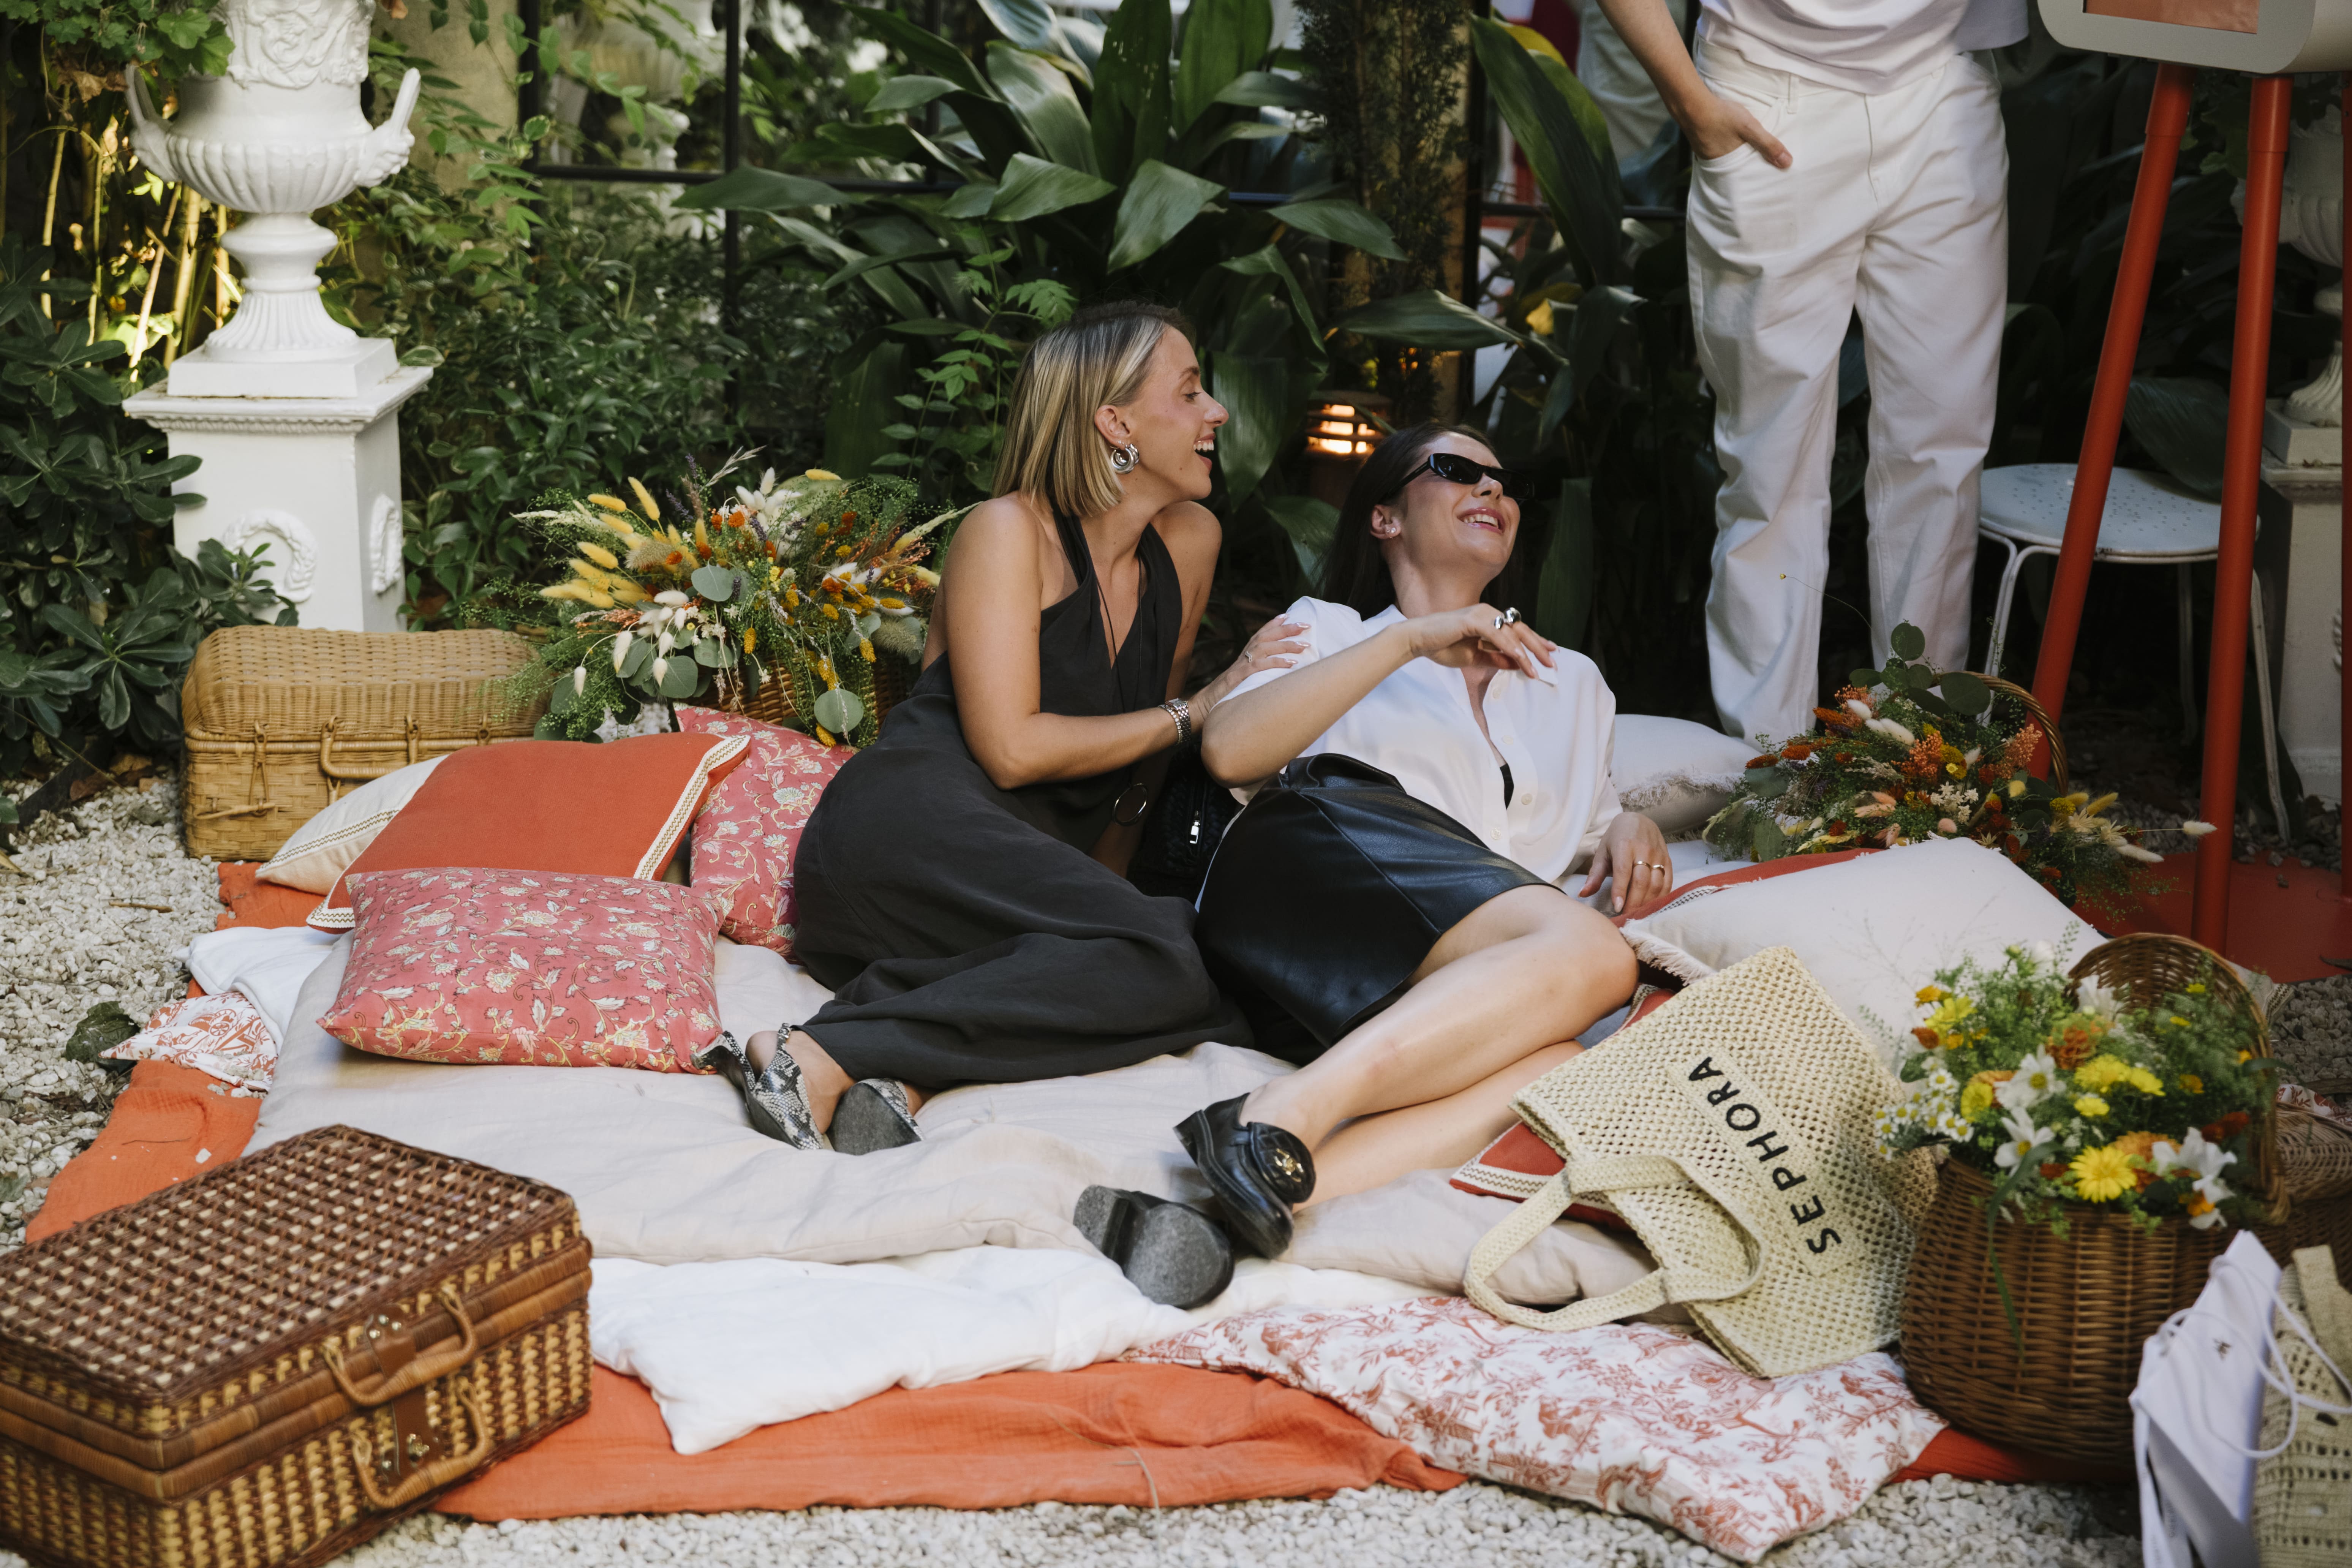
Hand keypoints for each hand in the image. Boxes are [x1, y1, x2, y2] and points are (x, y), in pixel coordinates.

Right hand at [1192, 615, 1306, 715]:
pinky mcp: (1238, 677)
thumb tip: (1275, 671)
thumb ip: (1255, 672)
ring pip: (1264, 648)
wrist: (1204, 706)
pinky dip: (1275, 662)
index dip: (1273, 624)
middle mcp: (1242, 657)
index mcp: (1244, 656)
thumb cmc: (1226, 695)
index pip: (1260, 634)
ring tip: (1304, 645)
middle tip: (1305, 625)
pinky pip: (1259, 666)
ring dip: (1286, 645)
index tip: (1288, 615)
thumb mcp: (1243, 680)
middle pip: (1265, 637)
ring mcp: (1240, 666)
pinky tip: (1291, 663)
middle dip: (1286, 629)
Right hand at [1399, 604, 1556, 680]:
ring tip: (1536, 668)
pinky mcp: (1471, 619)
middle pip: (1519, 630)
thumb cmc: (1442, 646)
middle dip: (1537, 646)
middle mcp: (1488, 613)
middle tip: (1552, 662)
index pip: (1516, 631)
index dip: (1534, 641)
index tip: (1550, 652)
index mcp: (1488, 620)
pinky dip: (1509, 646)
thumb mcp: (1474, 657)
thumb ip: (1495, 658)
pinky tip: (1520, 658)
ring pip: (1510, 633)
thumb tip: (1517, 663)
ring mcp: (1480, 614)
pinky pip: (1496, 634)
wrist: (1417, 640)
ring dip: (1526, 651)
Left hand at [1580, 812, 1672, 915]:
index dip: (1621, 891)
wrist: (1639, 821)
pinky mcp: (1668, 861)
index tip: (1617, 908)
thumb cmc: (1617, 838)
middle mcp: (1644, 850)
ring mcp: (1659, 855)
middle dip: (1634, 902)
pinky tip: (1651, 906)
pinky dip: (1660, 897)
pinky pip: (1667, 883)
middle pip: (1641, 881)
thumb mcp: (1602, 852)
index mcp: (1624, 846)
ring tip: (1636, 914)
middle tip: (1626, 917)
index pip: (1623, 872)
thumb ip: (1594, 875)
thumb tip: (1583, 894)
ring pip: (1656, 884)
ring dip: (1647, 903)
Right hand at [1682, 89, 1790, 168]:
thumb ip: (1768, 144)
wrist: (1691, 104)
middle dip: (1748, 164)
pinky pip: (1717, 149)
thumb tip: (1788, 163)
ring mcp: (1706, 154)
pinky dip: (1726, 147)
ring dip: (1736, 154)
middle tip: (1761, 159)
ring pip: (1727, 158)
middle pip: (1736, 167)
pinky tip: (1730, 139)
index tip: (1769, 170)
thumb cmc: (1721, 116)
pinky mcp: (1701, 144)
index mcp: (1728, 165)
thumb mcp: (1750, 128)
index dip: (1758, 172)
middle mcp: (1715, 164)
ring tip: (1748, 150)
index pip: (1747, 175)